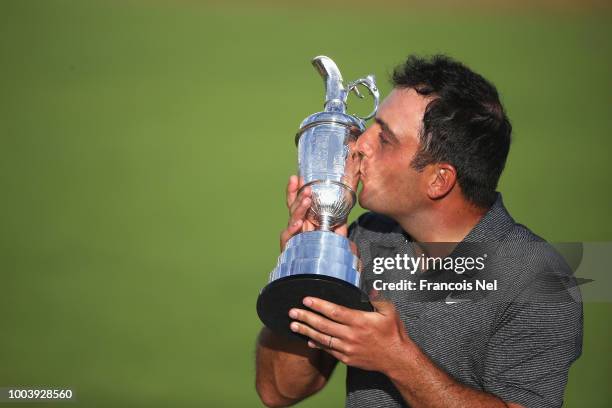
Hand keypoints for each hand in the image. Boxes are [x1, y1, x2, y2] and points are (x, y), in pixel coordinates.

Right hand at [280, 175, 348, 250]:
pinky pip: (289, 236)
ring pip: (292, 218)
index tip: (297, 177)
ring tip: (306, 199)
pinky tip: (298, 222)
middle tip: (306, 186)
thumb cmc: (325, 255)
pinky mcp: (290, 247)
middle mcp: (297, 226)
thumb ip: (339, 224)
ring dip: (299, 207)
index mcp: (306, 221)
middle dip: (298, 194)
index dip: (296, 190)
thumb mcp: (335, 236)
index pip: (298, 202)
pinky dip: (293, 228)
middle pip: (293, 206)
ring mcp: (293, 236)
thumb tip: (346, 209)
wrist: (319, 276)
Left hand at [287, 296, 412, 373]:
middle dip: (306, 317)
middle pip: (323, 325)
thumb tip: (368, 287)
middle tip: (292, 311)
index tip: (306, 299)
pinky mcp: (347, 358)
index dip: (319, 305)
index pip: (334, 312)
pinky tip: (308, 339)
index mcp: (360, 321)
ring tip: (293, 324)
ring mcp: (347, 349)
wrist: (397, 359)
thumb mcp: (389, 311)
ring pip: (322, 339)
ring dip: (306, 331)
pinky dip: (317, 344)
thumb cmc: (393, 333)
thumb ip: (376, 298)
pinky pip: (328, 350)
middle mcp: (351, 335)